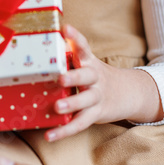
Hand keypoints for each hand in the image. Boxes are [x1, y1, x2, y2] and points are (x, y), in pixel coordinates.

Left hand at [46, 25, 162, 141]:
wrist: (127, 93)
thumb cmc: (95, 76)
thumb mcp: (86, 63)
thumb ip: (68, 57)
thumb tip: (36, 49)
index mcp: (89, 62)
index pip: (83, 47)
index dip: (76, 38)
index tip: (66, 28)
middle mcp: (95, 78)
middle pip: (87, 76)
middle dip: (74, 77)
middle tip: (61, 78)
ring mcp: (97, 96)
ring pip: (85, 101)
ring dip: (71, 104)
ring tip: (57, 107)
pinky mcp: (96, 113)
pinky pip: (80, 123)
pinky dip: (64, 130)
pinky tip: (49, 136)